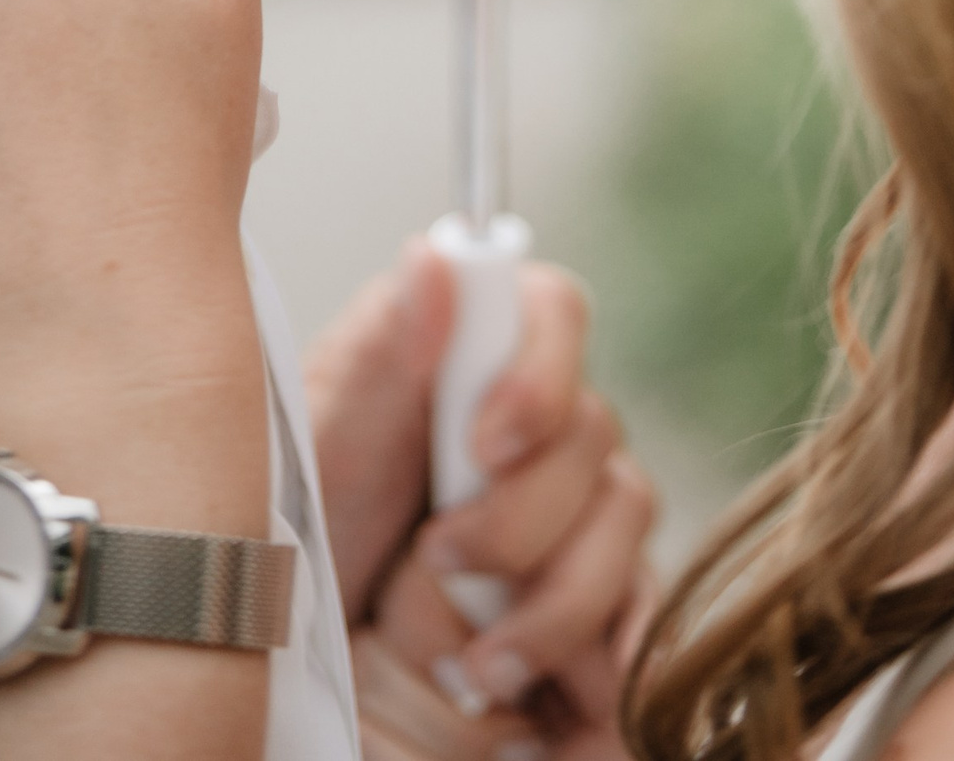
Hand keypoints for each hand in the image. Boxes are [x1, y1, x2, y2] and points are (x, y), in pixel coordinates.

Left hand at [309, 243, 656, 752]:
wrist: (313, 635)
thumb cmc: (310, 515)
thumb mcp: (322, 436)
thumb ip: (382, 348)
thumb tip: (434, 257)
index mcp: (476, 351)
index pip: (556, 311)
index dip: (538, 375)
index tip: (484, 446)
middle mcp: (541, 417)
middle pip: (594, 430)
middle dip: (521, 515)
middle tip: (439, 560)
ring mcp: (578, 502)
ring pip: (625, 522)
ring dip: (555, 603)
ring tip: (477, 663)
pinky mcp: (597, 587)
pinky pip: (642, 607)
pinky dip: (609, 653)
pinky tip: (552, 696)